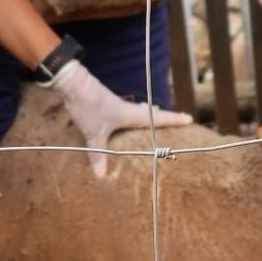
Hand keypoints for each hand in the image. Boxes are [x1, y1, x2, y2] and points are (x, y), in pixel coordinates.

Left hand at [45, 60, 192, 177]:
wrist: (72, 84)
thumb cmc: (88, 107)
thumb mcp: (94, 133)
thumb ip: (98, 154)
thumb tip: (101, 176)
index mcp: (130, 115)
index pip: (157, 118)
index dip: (173, 119)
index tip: (189, 118)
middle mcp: (127, 109)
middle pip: (150, 114)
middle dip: (163, 118)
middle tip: (176, 121)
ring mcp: (117, 104)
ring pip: (138, 111)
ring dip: (147, 115)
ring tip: (155, 117)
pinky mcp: (106, 103)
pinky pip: (125, 112)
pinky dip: (132, 115)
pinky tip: (125, 119)